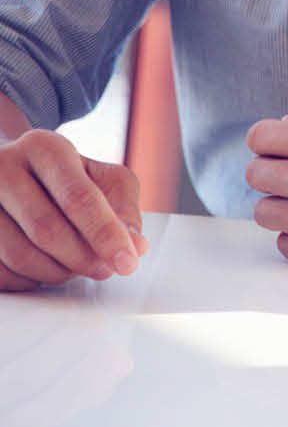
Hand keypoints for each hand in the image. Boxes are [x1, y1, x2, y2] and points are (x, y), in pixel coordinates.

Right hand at [0, 130, 145, 289]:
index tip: (127, 262)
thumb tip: (136, 245)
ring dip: (55, 272)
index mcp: (44, 148)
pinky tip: (45, 269)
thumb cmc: (66, 177)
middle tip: (104, 270)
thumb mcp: (104, 178)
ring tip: (76, 267)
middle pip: (46, 229)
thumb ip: (123, 208)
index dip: (105, 234)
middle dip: (82, 258)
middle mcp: (3, 167)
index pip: (78, 197)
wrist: (14, 171)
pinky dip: (28, 279)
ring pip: (18, 254)